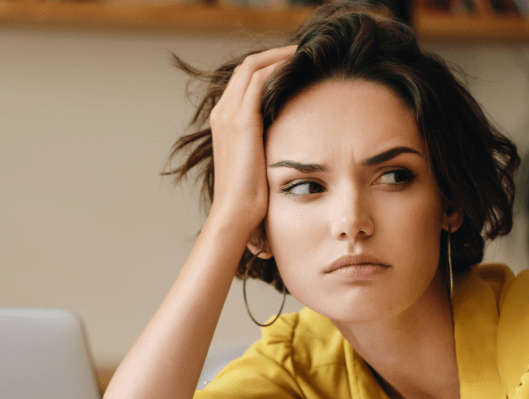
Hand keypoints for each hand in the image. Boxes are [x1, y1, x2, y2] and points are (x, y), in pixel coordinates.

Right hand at [208, 45, 295, 236]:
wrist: (235, 215)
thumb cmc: (250, 199)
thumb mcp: (258, 165)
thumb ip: (267, 147)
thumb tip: (292, 145)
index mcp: (224, 122)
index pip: (245, 80)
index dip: (270, 67)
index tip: (297, 66)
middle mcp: (222, 113)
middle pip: (248, 67)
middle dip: (276, 55)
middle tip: (305, 54)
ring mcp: (229, 115)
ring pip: (253, 66)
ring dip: (281, 56)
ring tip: (306, 54)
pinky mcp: (241, 120)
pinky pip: (260, 79)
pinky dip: (279, 67)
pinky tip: (300, 67)